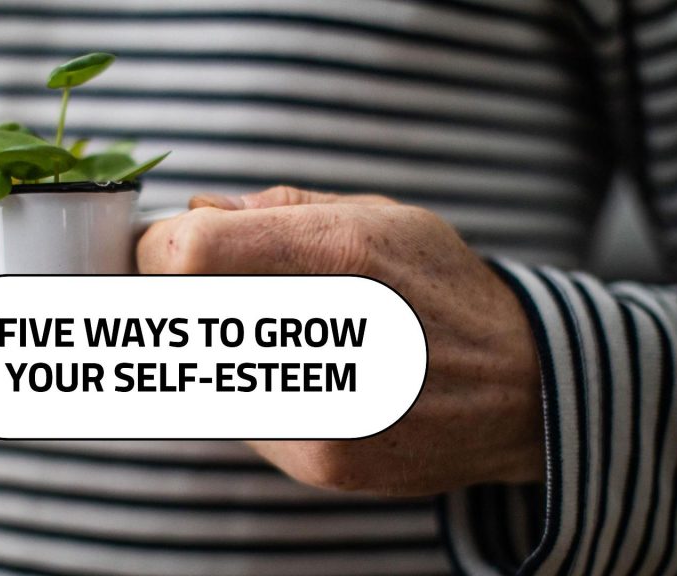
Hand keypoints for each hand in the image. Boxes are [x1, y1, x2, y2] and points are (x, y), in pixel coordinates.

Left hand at [137, 187, 544, 495]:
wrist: (519, 389)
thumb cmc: (441, 287)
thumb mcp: (379, 215)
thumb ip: (278, 208)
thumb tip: (193, 211)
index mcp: (343, 255)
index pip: (189, 253)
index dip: (157, 247)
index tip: (165, 247)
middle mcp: (332, 336)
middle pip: (180, 316)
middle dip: (173, 296)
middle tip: (200, 286)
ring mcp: (323, 412)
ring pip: (196, 374)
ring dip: (204, 346)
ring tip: (262, 329)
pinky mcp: (320, 463)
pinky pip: (235, 419)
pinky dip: (240, 390)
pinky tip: (290, 374)